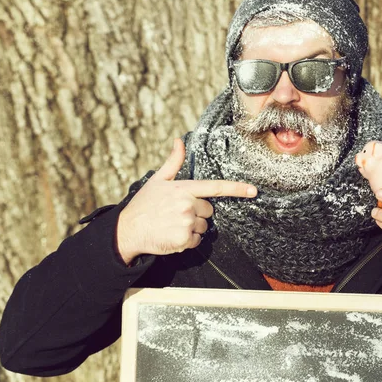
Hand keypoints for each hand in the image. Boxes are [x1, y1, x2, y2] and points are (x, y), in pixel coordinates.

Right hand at [116, 138, 257, 264]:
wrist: (128, 230)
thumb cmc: (143, 204)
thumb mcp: (157, 180)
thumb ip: (173, 162)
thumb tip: (179, 141)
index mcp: (184, 188)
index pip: (215, 187)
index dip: (236, 189)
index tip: (253, 190)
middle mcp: (188, 204)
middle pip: (208, 211)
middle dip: (196, 212)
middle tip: (176, 214)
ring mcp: (187, 222)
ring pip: (203, 227)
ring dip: (192, 228)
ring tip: (172, 225)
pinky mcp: (184, 239)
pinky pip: (196, 241)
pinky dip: (187, 241)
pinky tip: (172, 235)